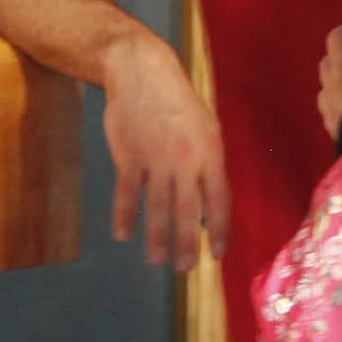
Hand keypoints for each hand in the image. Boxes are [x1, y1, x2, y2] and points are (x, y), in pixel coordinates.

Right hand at [103, 35, 229, 271]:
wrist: (142, 73)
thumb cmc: (178, 103)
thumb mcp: (207, 128)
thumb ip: (208, 164)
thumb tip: (208, 204)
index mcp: (210, 154)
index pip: (219, 201)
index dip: (219, 230)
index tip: (217, 254)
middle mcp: (185, 161)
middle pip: (188, 212)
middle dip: (187, 244)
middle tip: (184, 268)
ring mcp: (156, 160)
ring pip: (158, 208)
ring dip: (157, 238)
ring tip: (157, 260)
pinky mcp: (129, 157)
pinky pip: (127, 194)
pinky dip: (124, 216)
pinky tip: (123, 234)